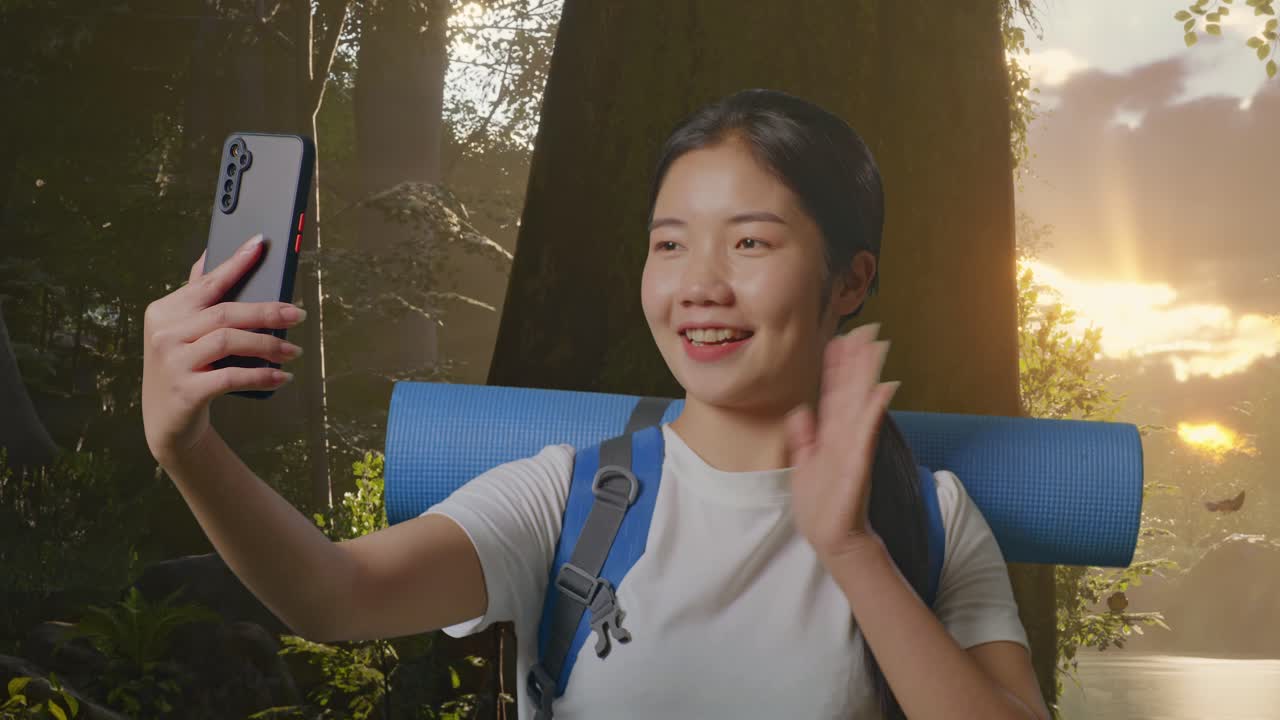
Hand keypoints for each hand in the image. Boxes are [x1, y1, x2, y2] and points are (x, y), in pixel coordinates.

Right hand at [142, 235, 305, 466]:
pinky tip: (282, 376)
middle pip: (225, 313)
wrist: (167, 423)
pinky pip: (231, 377)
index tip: (261, 244)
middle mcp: (165, 333)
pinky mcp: (186, 390)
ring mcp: (173, 362)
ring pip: (229, 341)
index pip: (207, 282)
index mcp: (165, 311)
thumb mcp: (182, 332)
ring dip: (269, 345)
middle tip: (299, 314)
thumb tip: (210, 255)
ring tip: (294, 351)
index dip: (236, 263)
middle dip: (267, 311)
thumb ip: (196, 297)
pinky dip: (261, 375)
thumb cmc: (184, 368)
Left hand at [784, 322, 899, 564]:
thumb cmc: (820, 505)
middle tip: (866, 329)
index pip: (834, 392)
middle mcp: (843, 435)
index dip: (837, 366)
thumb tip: (800, 409)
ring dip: (868, 375)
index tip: (840, 339)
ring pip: (861, 402)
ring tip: (876, 346)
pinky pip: (866, 432)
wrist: (832, 538)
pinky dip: (873, 410)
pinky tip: (882, 389)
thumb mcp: (804, 465)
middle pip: (851, 390)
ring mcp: (853, 447)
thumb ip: (803, 437)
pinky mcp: (858, 462)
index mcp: (829, 435)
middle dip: (857, 360)